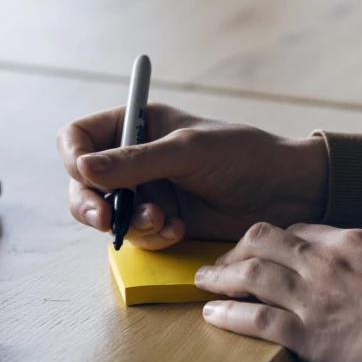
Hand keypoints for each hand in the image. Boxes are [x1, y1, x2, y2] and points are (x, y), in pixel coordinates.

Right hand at [57, 104, 328, 248]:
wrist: (287, 192)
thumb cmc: (244, 156)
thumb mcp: (189, 151)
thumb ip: (136, 161)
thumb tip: (83, 167)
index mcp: (139, 124)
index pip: (81, 137)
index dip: (74, 157)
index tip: (85, 175)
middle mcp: (137, 157)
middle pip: (84, 182)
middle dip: (92, 202)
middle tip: (107, 218)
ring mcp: (149, 191)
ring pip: (108, 214)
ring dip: (129, 222)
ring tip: (163, 221)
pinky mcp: (164, 220)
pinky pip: (138, 235)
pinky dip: (152, 237)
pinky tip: (178, 230)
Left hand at [196, 223, 361, 361]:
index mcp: (354, 240)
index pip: (299, 229)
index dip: (273, 239)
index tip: (261, 249)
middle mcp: (327, 259)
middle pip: (264, 239)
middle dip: (235, 249)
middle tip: (219, 261)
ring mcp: (314, 295)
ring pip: (251, 273)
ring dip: (219, 277)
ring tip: (201, 282)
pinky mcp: (308, 334)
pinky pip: (254, 318)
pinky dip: (227, 314)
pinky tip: (211, 315)